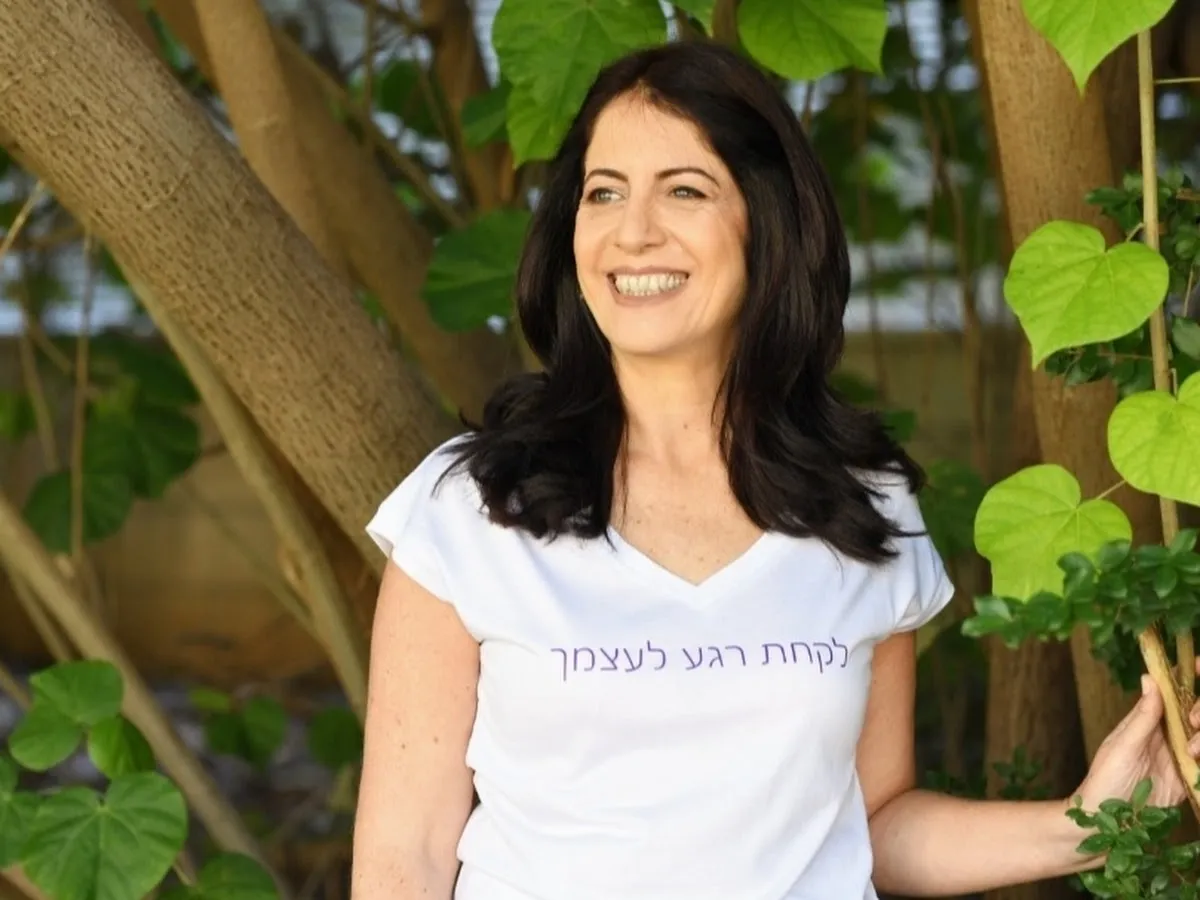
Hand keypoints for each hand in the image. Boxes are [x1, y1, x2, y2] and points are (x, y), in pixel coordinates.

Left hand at [1074, 662, 1199, 811]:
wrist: (1107, 823)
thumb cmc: (1105, 779)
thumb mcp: (1124, 746)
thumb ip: (1142, 717)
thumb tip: (1151, 678)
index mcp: (1148, 721)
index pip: (1173, 695)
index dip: (1188, 683)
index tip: (1199, 669)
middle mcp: (1167, 736)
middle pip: (1195, 715)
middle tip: (1195, 721)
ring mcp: (1180, 758)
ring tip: (1192, 751)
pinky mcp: (1188, 780)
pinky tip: (1198, 759)